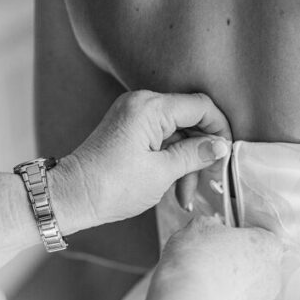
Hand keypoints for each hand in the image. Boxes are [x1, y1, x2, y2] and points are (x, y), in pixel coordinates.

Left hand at [50, 91, 232, 233]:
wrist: (73, 196)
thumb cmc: (112, 185)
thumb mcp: (162, 172)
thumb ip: (195, 154)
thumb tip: (222, 146)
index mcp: (150, 107)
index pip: (200, 106)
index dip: (220, 129)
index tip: (227, 156)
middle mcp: (142, 103)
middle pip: (191, 121)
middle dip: (203, 152)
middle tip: (211, 181)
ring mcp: (134, 116)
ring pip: (179, 134)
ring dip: (188, 164)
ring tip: (186, 195)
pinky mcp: (130, 130)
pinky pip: (163, 140)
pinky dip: (173, 162)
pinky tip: (176, 188)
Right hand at [150, 217, 287, 299]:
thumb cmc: (195, 261)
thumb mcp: (199, 226)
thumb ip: (213, 225)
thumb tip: (211, 228)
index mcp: (267, 246)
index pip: (262, 235)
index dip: (242, 235)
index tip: (225, 237)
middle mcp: (273, 277)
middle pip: (258, 265)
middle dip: (239, 263)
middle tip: (212, 262)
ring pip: (250, 291)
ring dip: (233, 288)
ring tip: (207, 285)